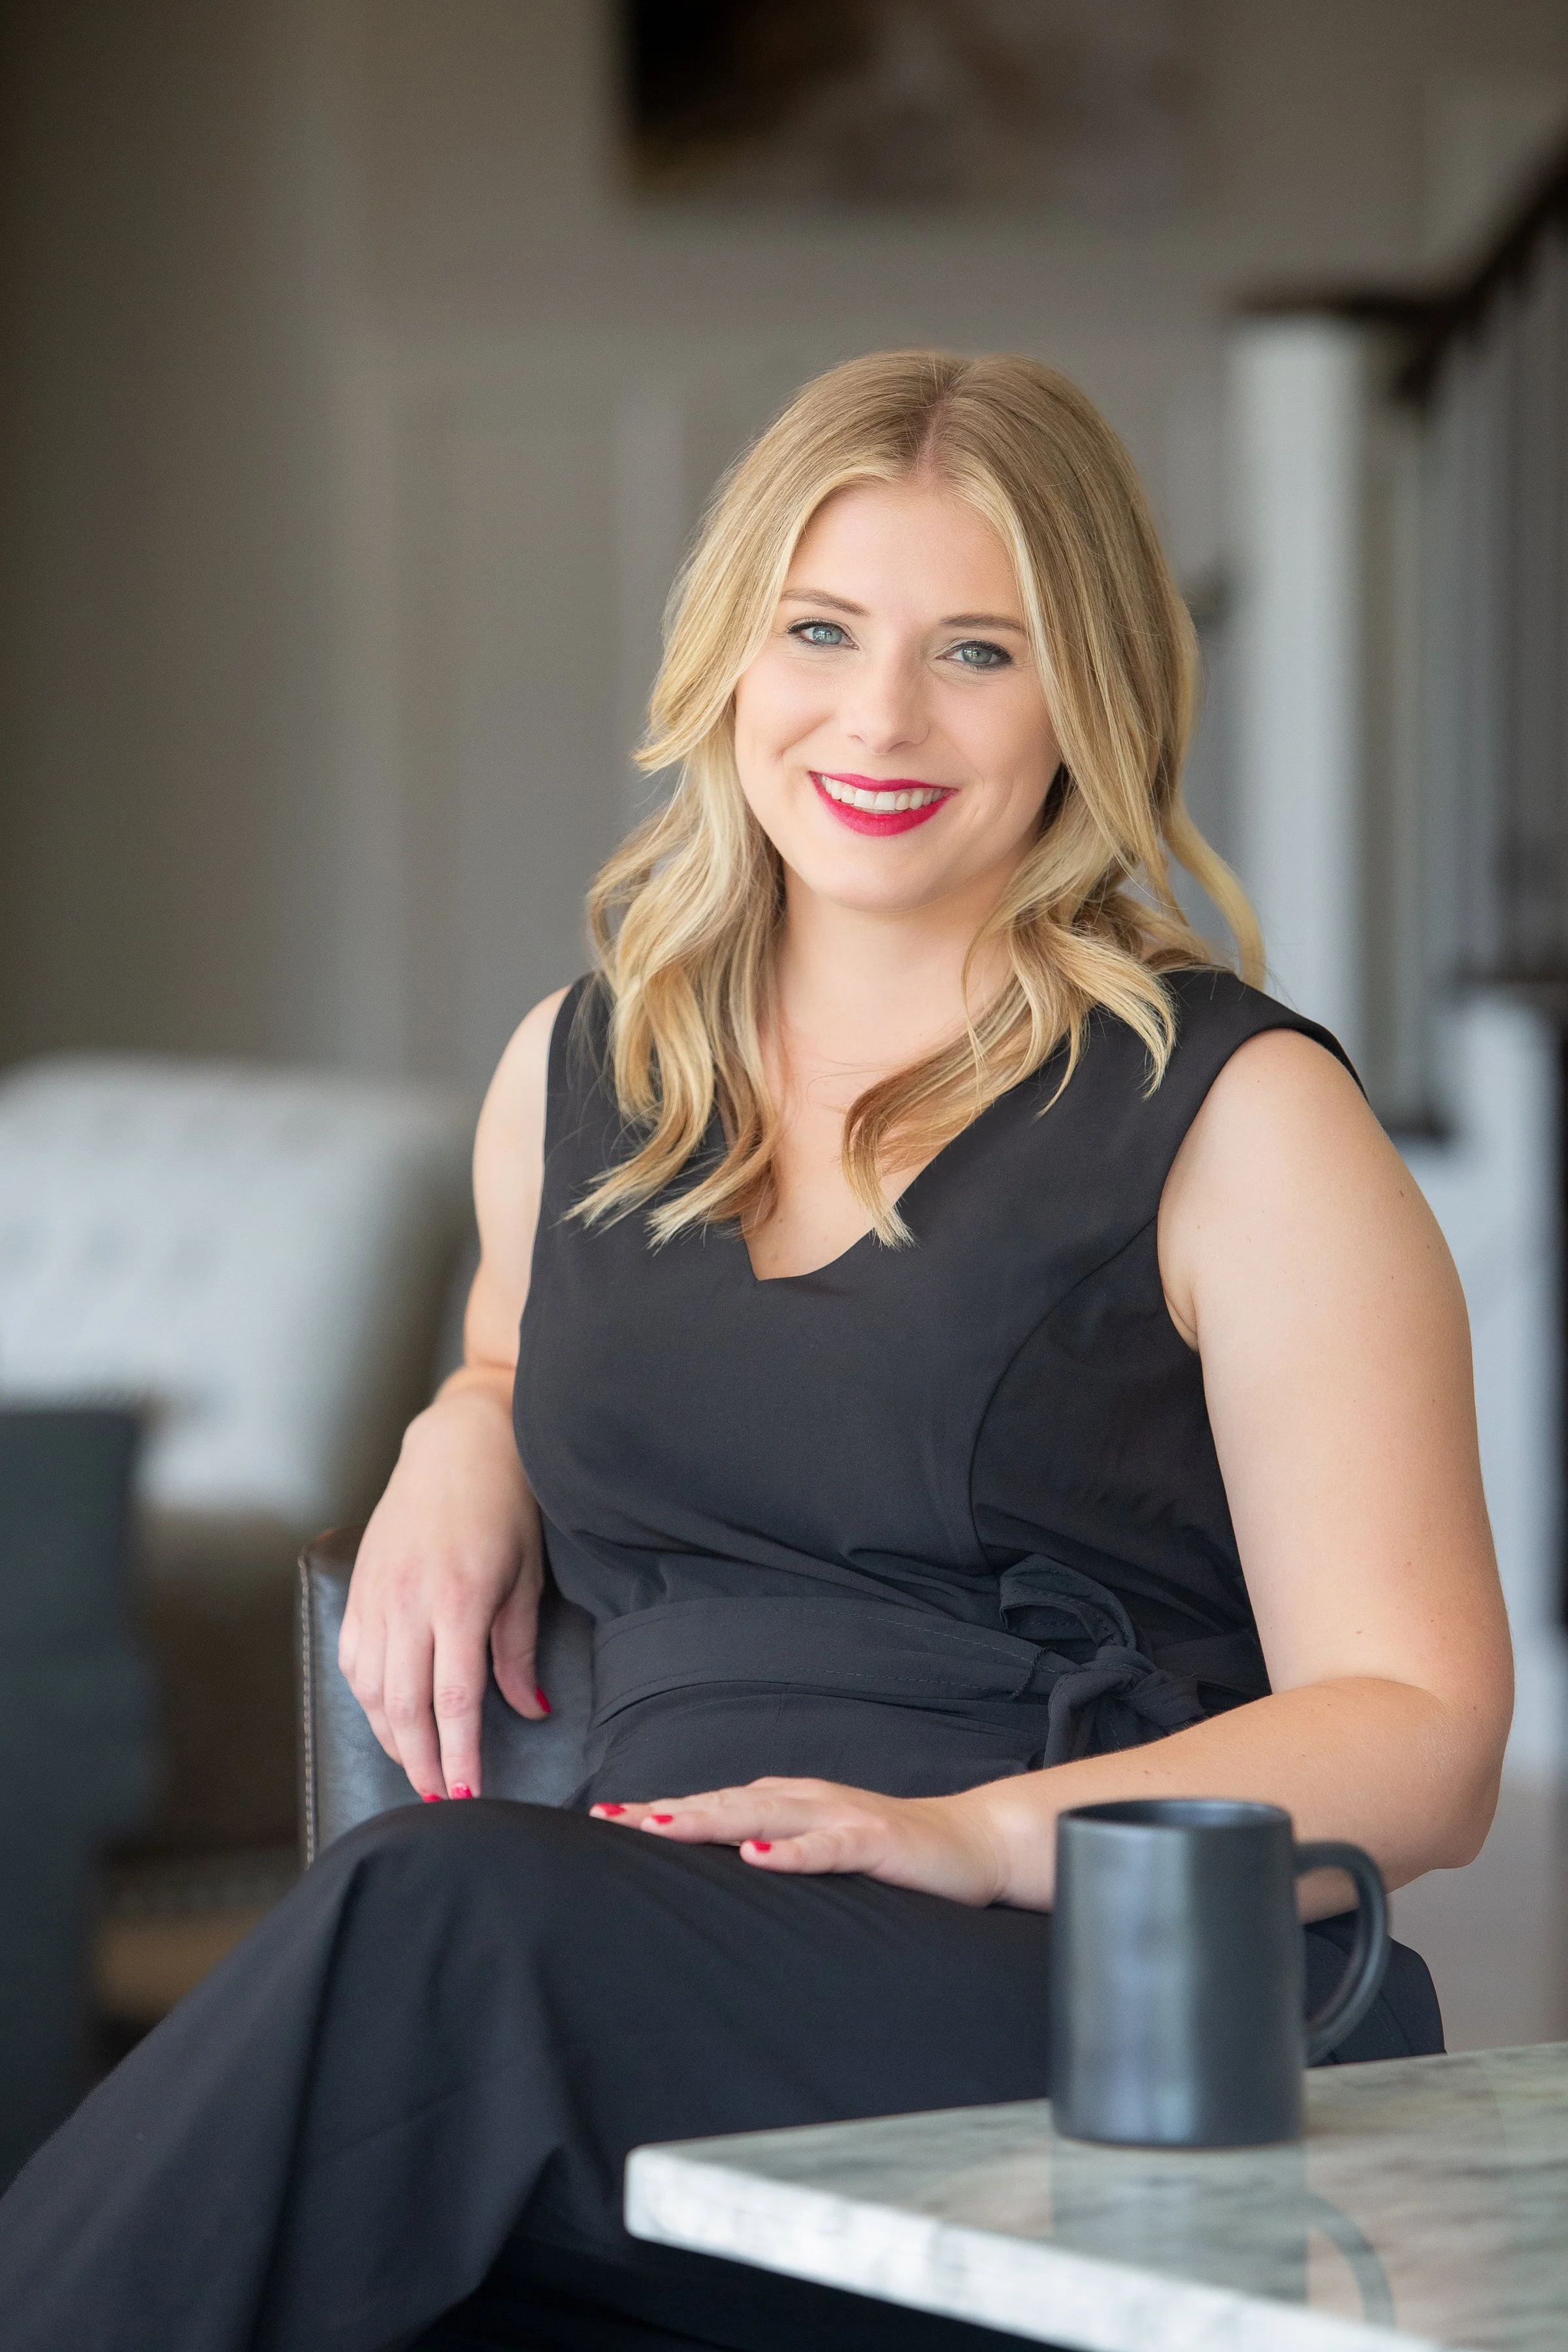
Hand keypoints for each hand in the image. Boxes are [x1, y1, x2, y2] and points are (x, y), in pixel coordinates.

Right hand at [339, 1378, 546, 1800]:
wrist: (461, 1443)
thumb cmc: (506, 1505)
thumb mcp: (527, 1577)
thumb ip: (519, 1651)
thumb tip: (532, 1711)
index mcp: (457, 1601)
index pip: (453, 1702)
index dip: (458, 1757)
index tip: (465, 1797)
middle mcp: (408, 1602)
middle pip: (404, 1707)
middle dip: (421, 1761)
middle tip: (439, 1800)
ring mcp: (377, 1595)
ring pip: (370, 1690)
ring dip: (391, 1736)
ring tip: (417, 1765)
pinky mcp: (360, 1588)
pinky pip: (353, 1659)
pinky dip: (366, 1697)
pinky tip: (387, 1716)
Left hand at [590, 1776, 1012, 1907]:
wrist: (971, 1843)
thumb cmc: (890, 1848)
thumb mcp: (821, 1845)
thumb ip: (774, 1846)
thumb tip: (716, 1864)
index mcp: (789, 1802)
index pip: (714, 1804)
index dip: (661, 1810)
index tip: (605, 1818)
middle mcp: (806, 1800)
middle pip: (724, 1803)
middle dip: (666, 1812)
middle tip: (609, 1820)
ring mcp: (840, 1817)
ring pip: (764, 1815)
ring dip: (711, 1821)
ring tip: (661, 1826)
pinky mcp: (875, 1841)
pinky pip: (827, 1847)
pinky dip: (790, 1852)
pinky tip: (758, 1857)